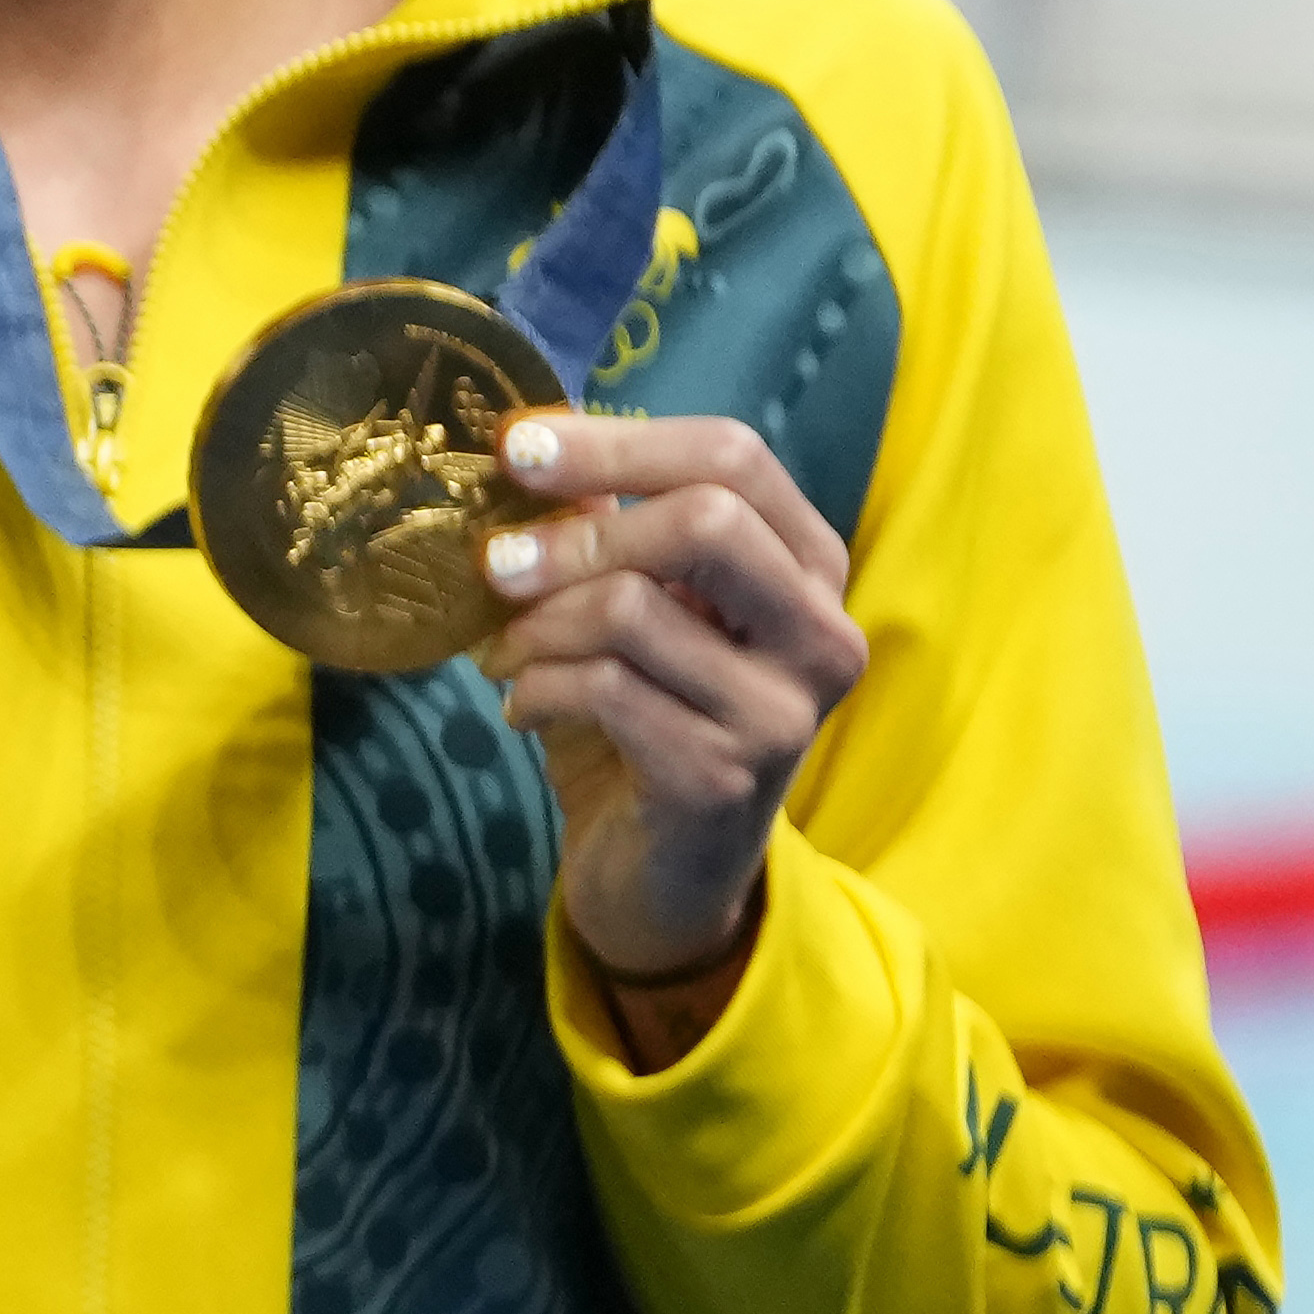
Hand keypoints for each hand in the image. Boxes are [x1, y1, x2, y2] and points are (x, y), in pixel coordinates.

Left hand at [469, 406, 862, 1045]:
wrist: (663, 871)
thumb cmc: (644, 716)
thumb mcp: (630, 608)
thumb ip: (601, 531)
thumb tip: (528, 449)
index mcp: (807, 565)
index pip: (734, 456)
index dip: (618, 443)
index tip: (517, 448)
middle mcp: (819, 631)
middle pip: (706, 521)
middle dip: (577, 535)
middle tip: (494, 564)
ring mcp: (782, 709)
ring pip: (634, 610)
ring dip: (536, 626)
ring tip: (504, 654)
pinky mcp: (724, 775)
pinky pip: (603, 691)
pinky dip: (536, 690)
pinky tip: (523, 711)